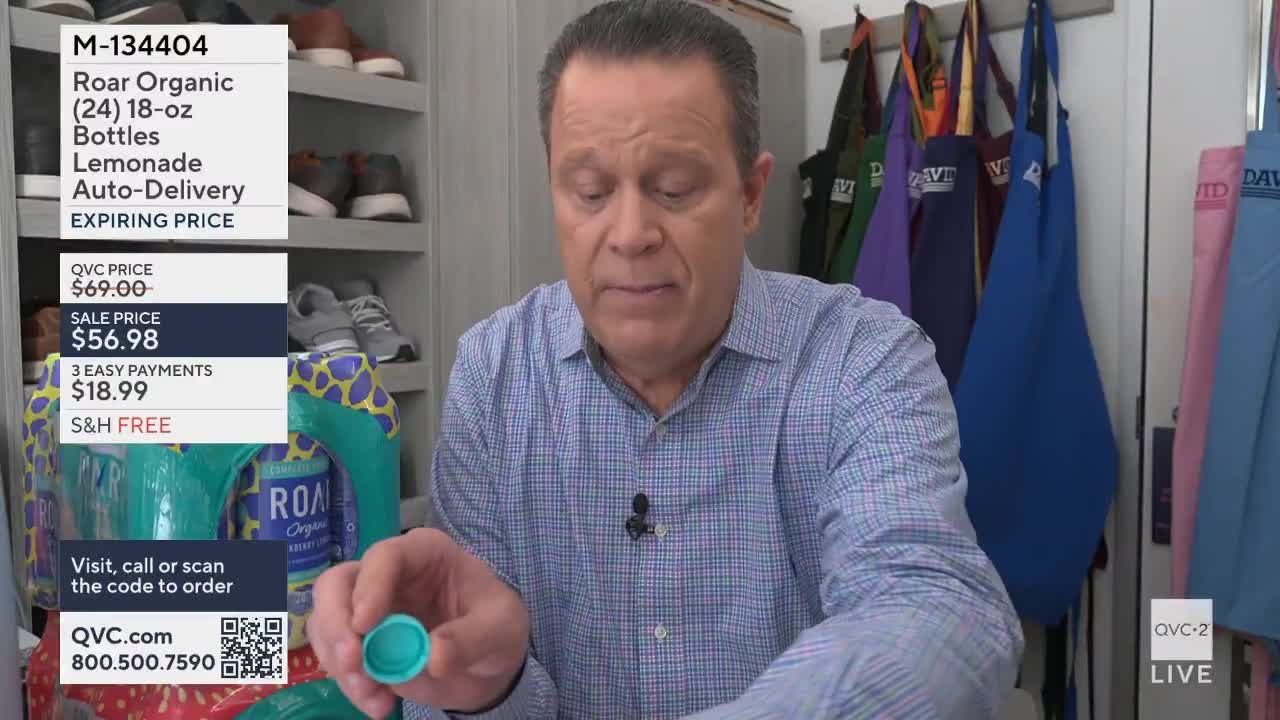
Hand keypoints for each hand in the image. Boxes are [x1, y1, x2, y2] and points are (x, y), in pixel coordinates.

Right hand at [308, 528, 530, 717]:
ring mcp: (368, 609)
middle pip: (335, 585)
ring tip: (375, 696)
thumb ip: (470, 639)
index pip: (385, 557)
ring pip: (326, 625)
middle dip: (336, 625)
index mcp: (423, 554)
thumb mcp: (500, 628)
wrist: (489, 663)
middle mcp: (386, 575)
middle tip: (354, 662)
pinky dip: (351, 686)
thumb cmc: (497, 626)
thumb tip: (433, 656)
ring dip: (341, 665)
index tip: (365, 625)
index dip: (369, 587)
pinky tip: (380, 704)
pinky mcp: (361, 644)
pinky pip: (337, 661)